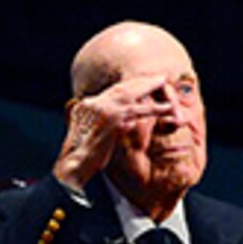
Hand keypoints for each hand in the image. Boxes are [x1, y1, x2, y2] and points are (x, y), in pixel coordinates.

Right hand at [53, 73, 178, 189]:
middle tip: (159, 78)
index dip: (131, 87)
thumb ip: (110, 125)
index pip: (112, 91)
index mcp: (85, 105)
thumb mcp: (92, 135)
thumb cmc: (84, 158)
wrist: (75, 165)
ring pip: (131, 95)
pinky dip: (154, 109)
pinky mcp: (112, 120)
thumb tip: (130, 123)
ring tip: (165, 84)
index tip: (144, 85)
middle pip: (122, 88)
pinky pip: (138, 111)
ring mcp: (103, 111)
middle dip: (141, 82)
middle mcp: (93, 104)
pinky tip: (167, 108)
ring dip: (150, 88)